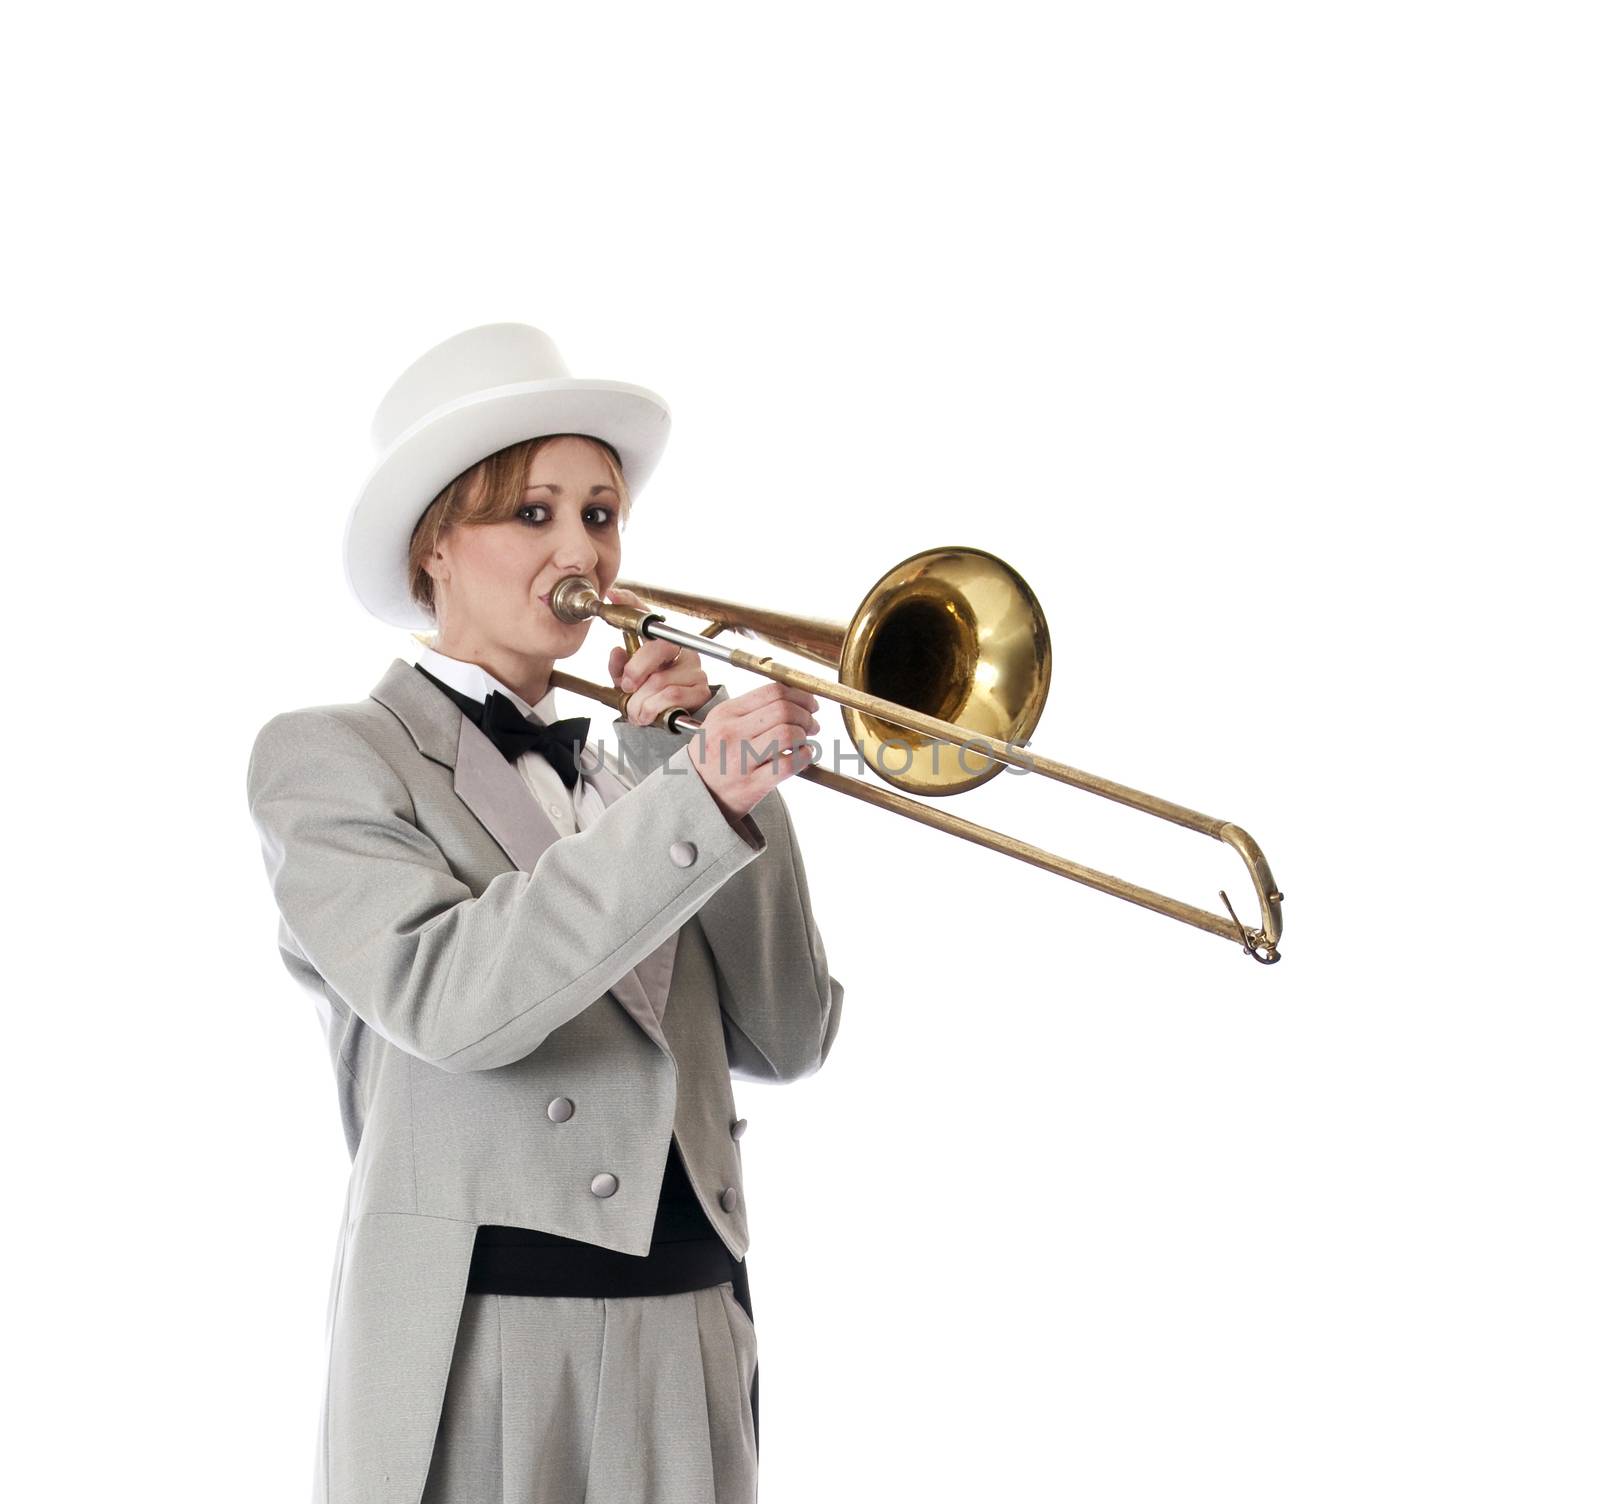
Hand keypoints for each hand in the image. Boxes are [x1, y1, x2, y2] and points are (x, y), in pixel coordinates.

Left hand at [606, 586, 711, 725]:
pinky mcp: (701, 690)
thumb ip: (619, 667)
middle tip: (627, 687)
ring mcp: (695, 669)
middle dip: (636, 670)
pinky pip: (673, 696)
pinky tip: (648, 715)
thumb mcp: (627, 683)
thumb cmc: (648, 698)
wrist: (670, 723)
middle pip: (659, 647)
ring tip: (636, 711)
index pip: (647, 616)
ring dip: (641, 701)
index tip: (614, 596)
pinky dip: (655, 708)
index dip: (630, 603)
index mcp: (661, 644)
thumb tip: (617, 652)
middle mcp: (681, 650)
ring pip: (661, 680)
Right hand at [686, 681, 821, 819]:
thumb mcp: (719, 724)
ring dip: (805, 735)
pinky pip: (788, 764)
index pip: (772, 692)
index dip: (800, 696)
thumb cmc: (712, 758)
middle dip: (806, 715)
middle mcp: (731, 733)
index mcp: (726, 713)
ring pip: (787, 733)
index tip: (810, 704)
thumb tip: (794, 700)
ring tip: (806, 741)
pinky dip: (804, 757)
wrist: (693, 795)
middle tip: (812, 724)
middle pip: (783, 710)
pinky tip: (804, 756)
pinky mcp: (752, 784)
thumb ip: (751, 710)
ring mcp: (741, 759)